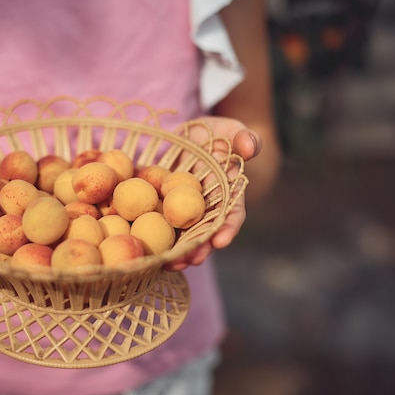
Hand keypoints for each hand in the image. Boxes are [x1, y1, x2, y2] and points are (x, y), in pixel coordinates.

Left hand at [164, 116, 260, 270]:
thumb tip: (250, 148)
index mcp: (228, 193)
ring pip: (182, 234)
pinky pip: (158, 221)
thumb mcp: (232, 130)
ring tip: (168, 264)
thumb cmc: (219, 134)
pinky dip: (152, 235)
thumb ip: (244, 138)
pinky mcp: (165, 205)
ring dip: (176, 251)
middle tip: (191, 261)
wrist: (195, 136)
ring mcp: (185, 209)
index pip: (232, 214)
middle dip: (199, 248)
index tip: (220, 241)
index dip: (228, 228)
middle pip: (205, 232)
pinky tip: (145, 249)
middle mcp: (208, 207)